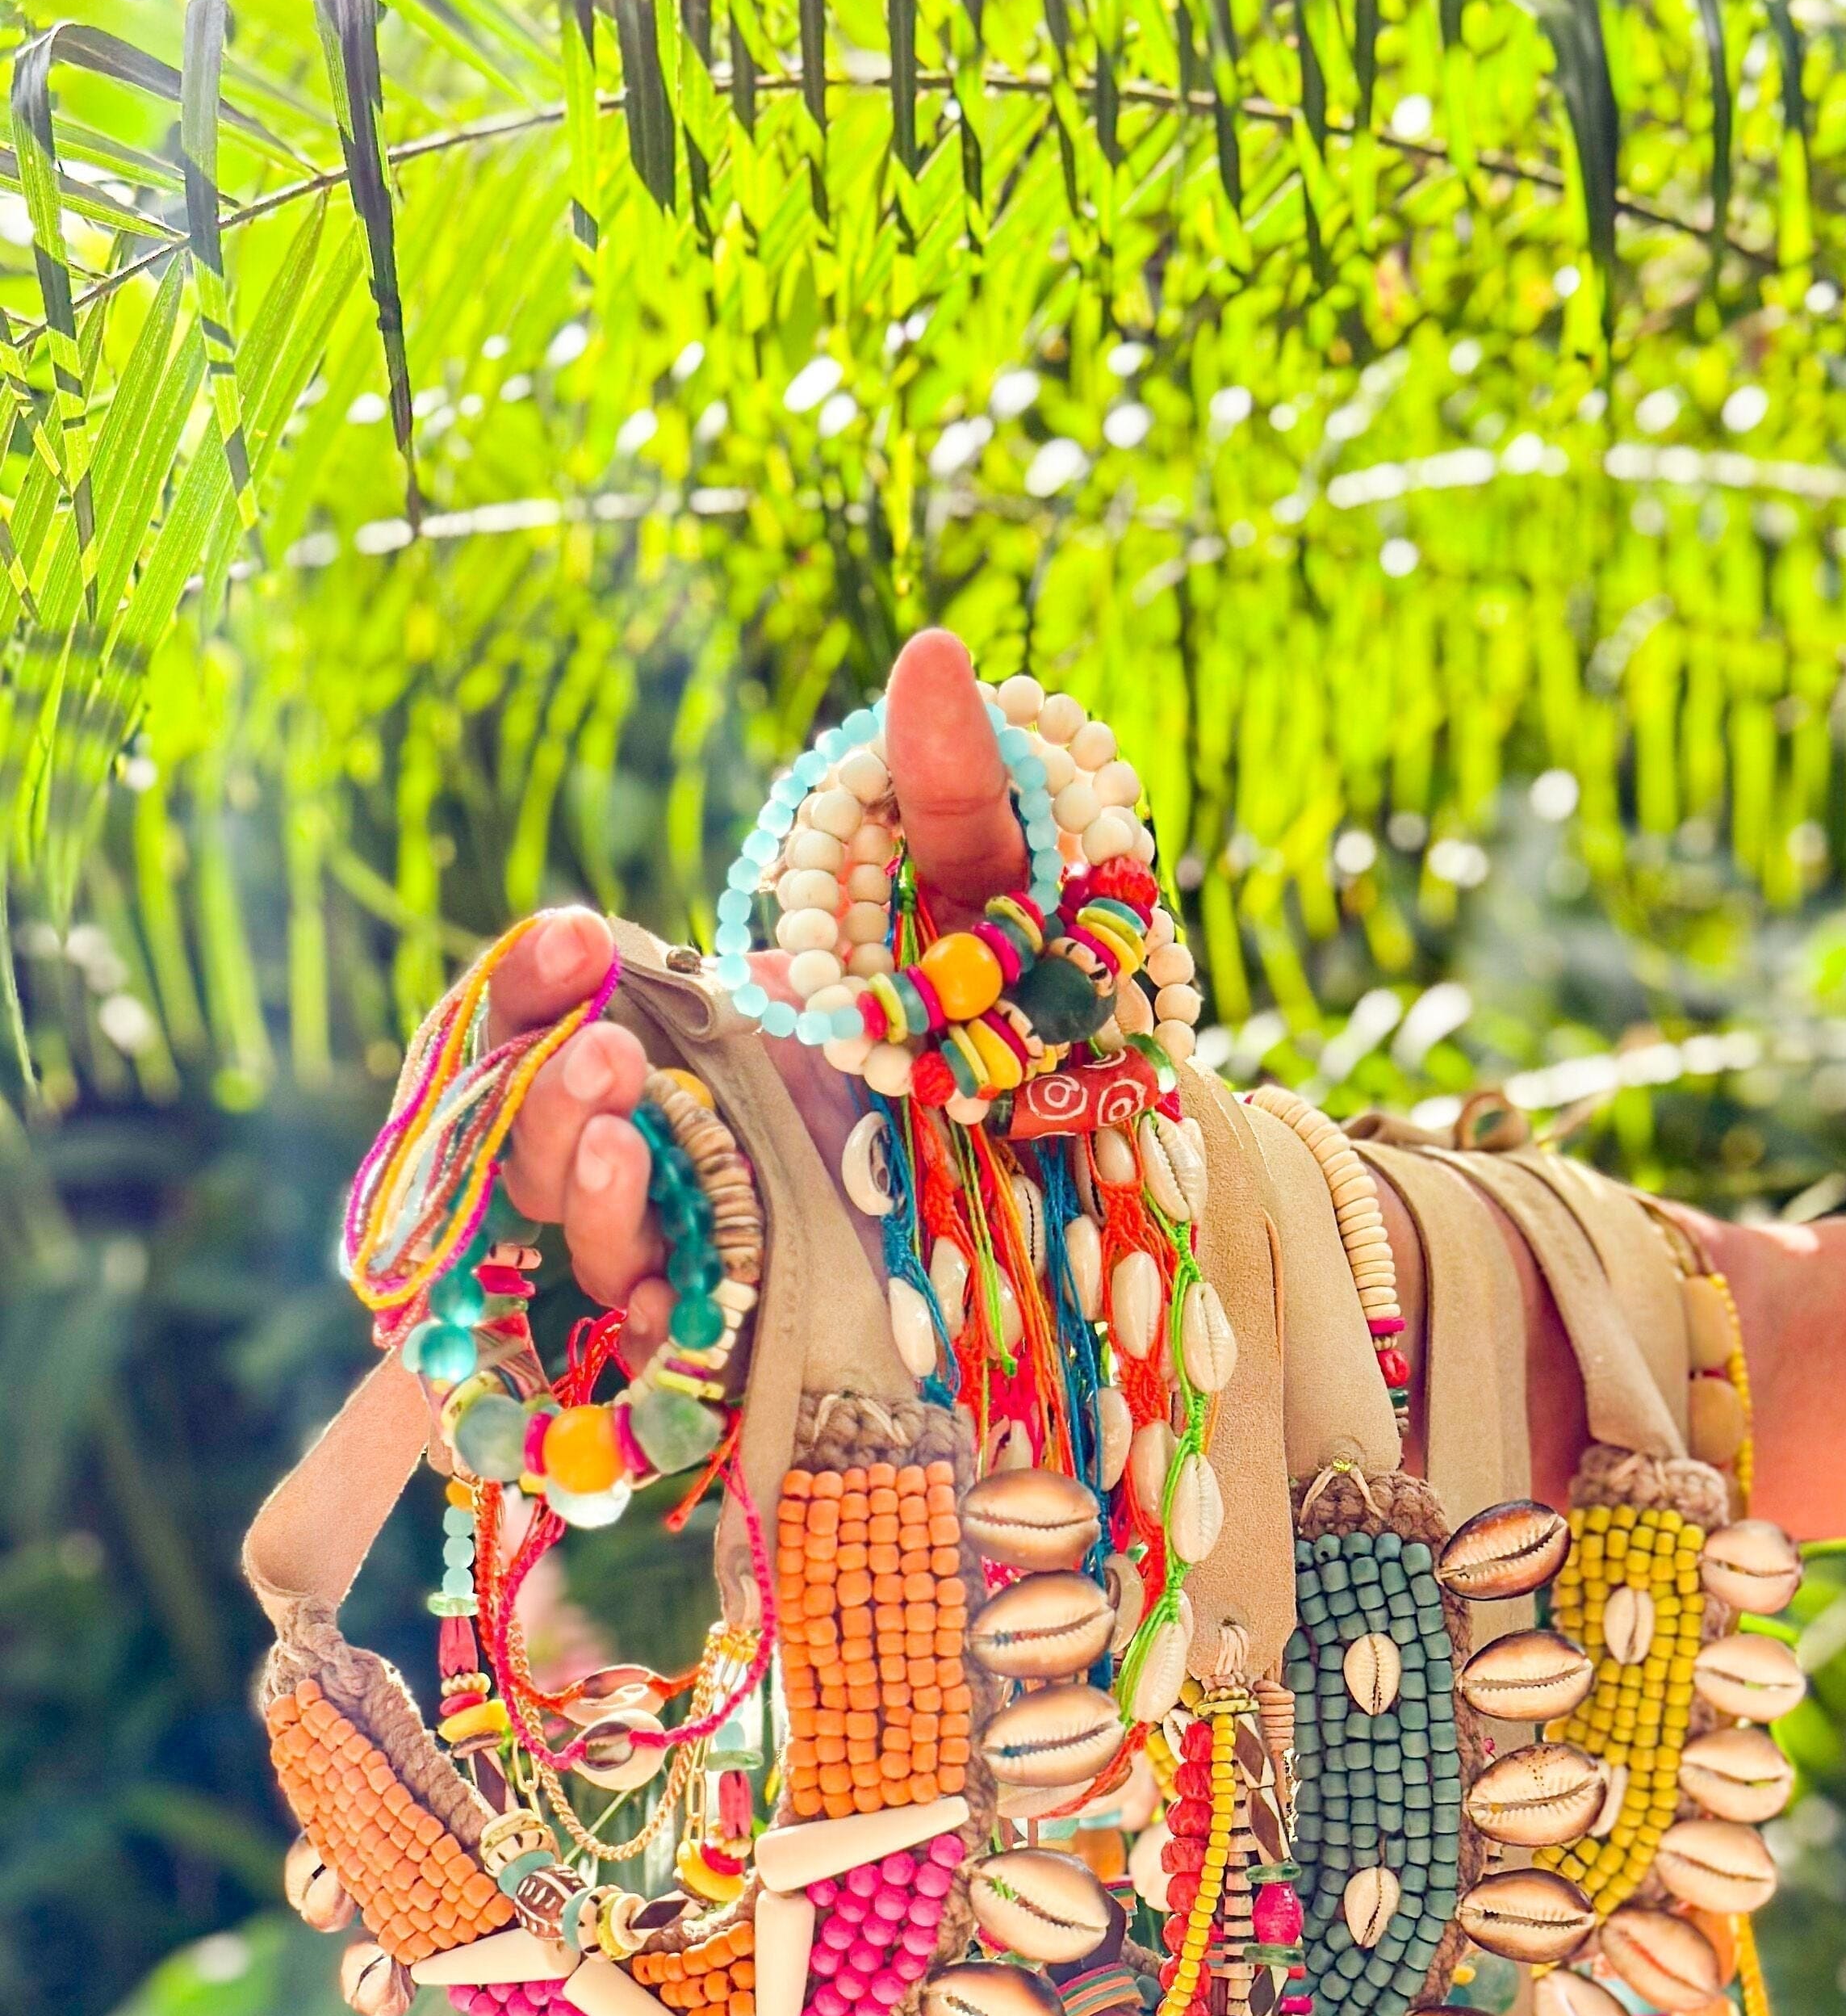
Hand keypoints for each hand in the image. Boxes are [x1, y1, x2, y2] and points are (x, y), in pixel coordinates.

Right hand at [487, 630, 1025, 1351]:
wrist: (1151, 1175)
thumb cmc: (1058, 1014)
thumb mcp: (1012, 905)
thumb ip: (959, 802)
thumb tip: (934, 657)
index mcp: (699, 1025)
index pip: (544, 1011)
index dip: (525, 983)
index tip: (571, 939)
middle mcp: (679, 1137)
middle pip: (535, 1135)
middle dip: (545, 1099)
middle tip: (603, 1060)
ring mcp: (712, 1249)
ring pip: (588, 1248)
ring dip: (591, 1202)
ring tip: (630, 1151)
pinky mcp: (760, 1356)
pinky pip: (664, 1359)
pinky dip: (651, 1330)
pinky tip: (673, 1301)